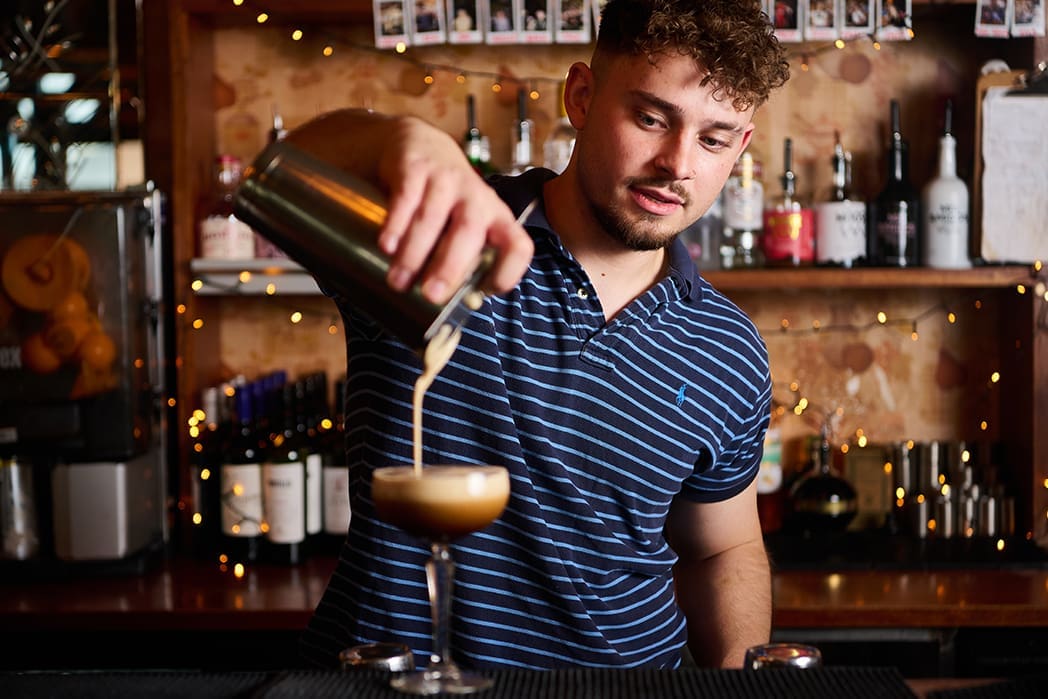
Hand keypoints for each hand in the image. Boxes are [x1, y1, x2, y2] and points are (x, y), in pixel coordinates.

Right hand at [375, 116, 532, 302]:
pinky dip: (396, 224)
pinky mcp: (416, 167)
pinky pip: (406, 197)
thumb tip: (443, 310)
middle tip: (431, 295)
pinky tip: (386, 245)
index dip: (508, 271)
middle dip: (450, 266)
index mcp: (495, 218)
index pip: (517, 244)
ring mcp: (446, 179)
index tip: (485, 292)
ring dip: (414, 252)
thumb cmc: (443, 200)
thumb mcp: (460, 224)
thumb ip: (457, 258)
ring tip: (398, 280)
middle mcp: (476, 198)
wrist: (418, 144)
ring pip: (433, 217)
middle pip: (470, 232)